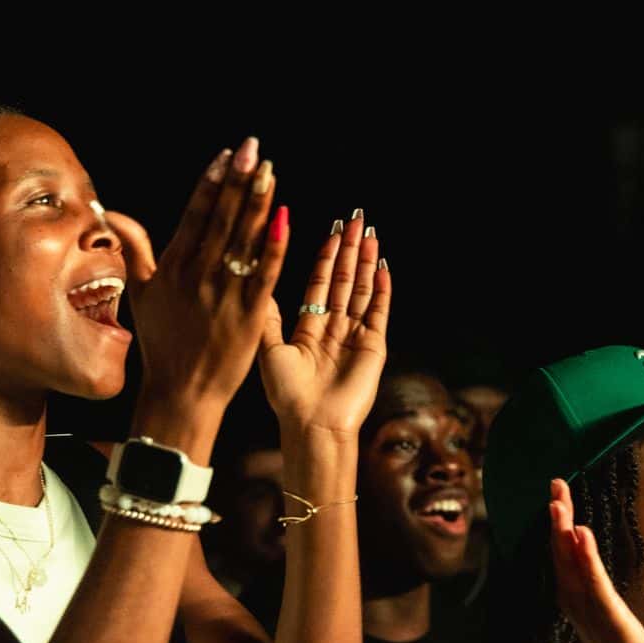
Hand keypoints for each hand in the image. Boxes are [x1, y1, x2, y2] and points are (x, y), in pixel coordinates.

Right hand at [122, 139, 287, 417]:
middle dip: (239, 180)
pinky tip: (285, 218)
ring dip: (258, 203)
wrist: (182, 390)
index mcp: (173, 266)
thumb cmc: (162, 341)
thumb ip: (132, 247)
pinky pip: (264, 273)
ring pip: (243, 239)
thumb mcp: (139, 290)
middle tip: (254, 148)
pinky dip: (274, 246)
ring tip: (270, 171)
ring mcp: (224, 293)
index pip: (195, 214)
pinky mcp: (248, 314)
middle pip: (221, 218)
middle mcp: (198, 274)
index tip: (227, 155)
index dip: (213, 182)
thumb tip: (109, 210)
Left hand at [259, 217, 390, 435]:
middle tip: (355, 218)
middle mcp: (334, 328)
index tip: (331, 229)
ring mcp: (356, 336)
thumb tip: (260, 281)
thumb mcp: (270, 349)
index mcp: (309, 328)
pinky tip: (383, 267)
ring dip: (366, 262)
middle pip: (343, 280)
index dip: (326, 255)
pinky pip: (379, 311)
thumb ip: (270, 316)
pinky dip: (382, 289)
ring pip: (361, 290)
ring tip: (369, 233)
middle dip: (349, 249)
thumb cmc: (288, 395)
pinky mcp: (374, 346)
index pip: (320, 282)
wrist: (313, 424)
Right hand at [548, 478, 643, 642]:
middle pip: (560, 550)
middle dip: (557, 516)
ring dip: (563, 530)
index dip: (558, 521)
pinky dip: (585, 557)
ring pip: (571, 562)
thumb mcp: (604, 608)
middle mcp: (574, 597)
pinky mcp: (606, 612)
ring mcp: (588, 605)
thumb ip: (592, 583)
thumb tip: (584, 556)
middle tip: (555, 484)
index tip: (557, 494)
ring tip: (558, 503)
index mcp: (573, 594)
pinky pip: (593, 580)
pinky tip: (581, 534)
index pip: (562, 551)